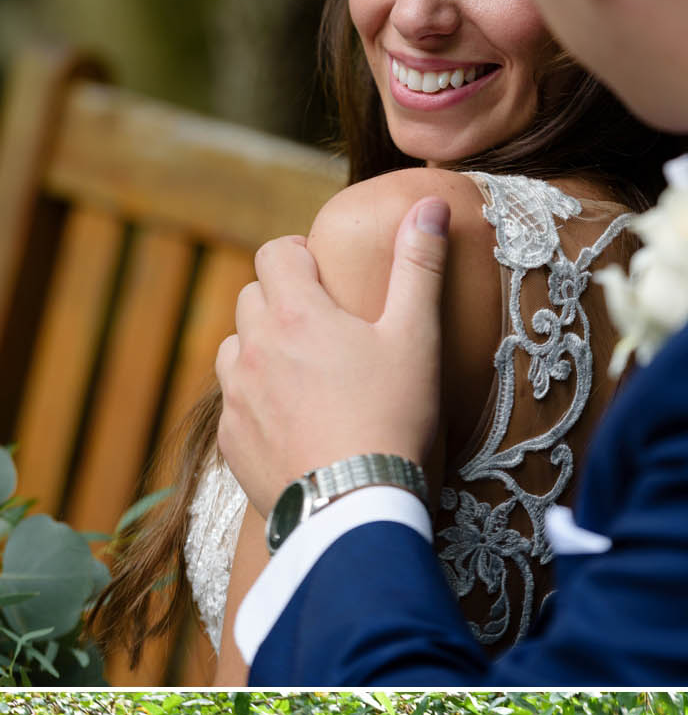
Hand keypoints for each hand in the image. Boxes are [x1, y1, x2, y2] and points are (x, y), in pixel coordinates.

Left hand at [215, 192, 450, 519]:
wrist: (356, 511)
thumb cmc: (392, 421)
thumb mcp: (416, 338)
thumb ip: (419, 266)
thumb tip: (430, 203)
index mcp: (295, 311)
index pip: (274, 253)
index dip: (297, 257)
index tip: (321, 277)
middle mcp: (254, 348)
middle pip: (250, 299)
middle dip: (278, 303)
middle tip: (317, 330)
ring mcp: (237, 398)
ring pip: (233, 351)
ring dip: (259, 352)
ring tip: (298, 376)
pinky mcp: (231, 444)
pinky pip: (232, 407)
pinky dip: (254, 406)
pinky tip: (288, 424)